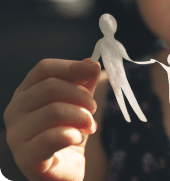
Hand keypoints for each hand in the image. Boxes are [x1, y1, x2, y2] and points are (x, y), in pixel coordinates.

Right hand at [3, 58, 99, 180]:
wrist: (63, 171)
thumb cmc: (68, 132)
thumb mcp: (79, 104)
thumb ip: (84, 84)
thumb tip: (91, 63)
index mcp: (26, 92)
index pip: (44, 69)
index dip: (71, 66)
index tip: (93, 69)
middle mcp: (15, 110)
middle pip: (51, 87)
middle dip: (81, 96)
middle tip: (93, 110)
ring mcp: (16, 134)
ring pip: (54, 111)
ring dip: (81, 117)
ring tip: (89, 127)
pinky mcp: (26, 157)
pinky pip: (52, 137)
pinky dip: (72, 135)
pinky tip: (77, 138)